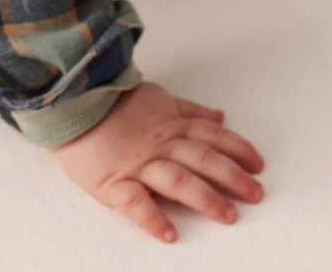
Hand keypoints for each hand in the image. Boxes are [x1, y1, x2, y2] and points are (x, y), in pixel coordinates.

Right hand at [49, 81, 264, 242]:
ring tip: (228, 216)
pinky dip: (153, 218)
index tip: (258, 165)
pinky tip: (169, 234)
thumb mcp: (158, 98)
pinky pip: (135, 202)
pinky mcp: (114, 182)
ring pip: (178, 179)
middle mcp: (161, 144)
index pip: (213, 137)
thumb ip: (190, 111)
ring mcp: (138, 163)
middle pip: (203, 159)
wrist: (72, 104)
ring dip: (205, 198)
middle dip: (233, 177)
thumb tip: (220, 118)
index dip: (239, 149)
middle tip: (255, 194)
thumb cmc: (114, 104)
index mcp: (172, 124)